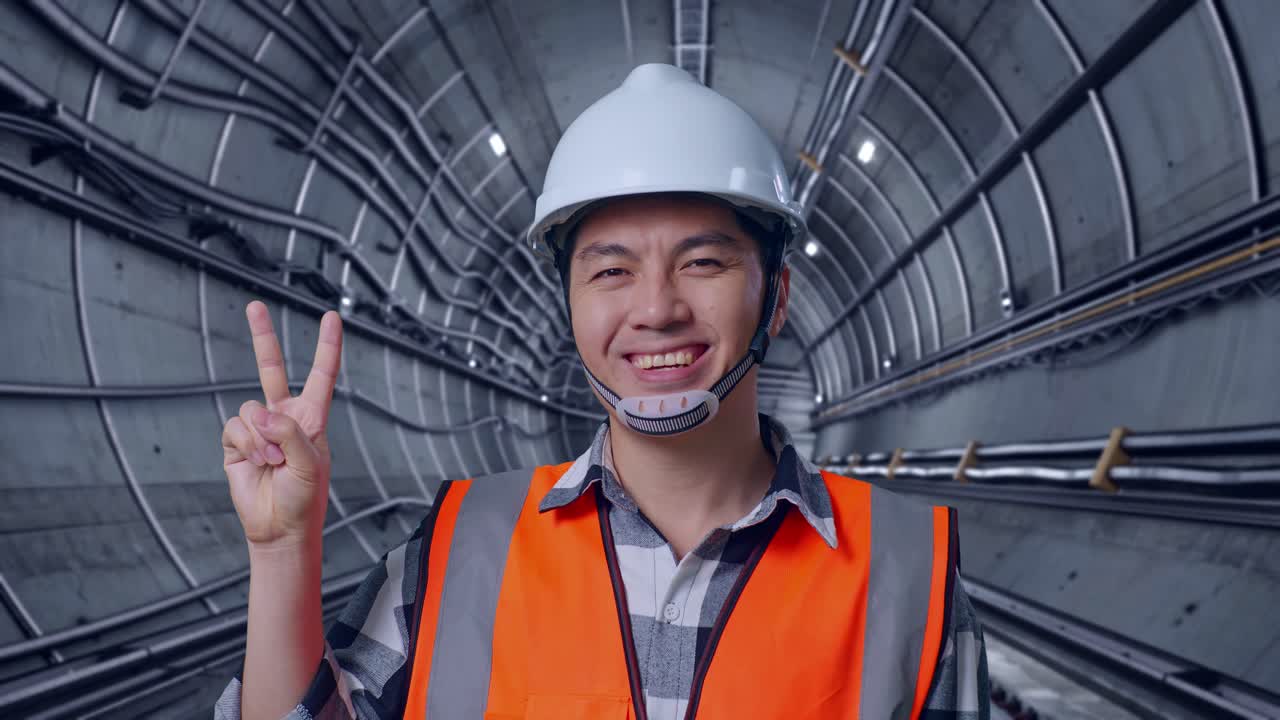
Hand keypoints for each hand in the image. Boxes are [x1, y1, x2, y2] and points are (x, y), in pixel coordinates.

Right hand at [221, 301, 341, 549]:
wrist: (279, 527)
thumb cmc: (304, 498)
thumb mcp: (309, 463)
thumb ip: (289, 433)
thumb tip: (260, 414)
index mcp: (311, 417)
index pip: (321, 374)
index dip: (327, 346)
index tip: (332, 317)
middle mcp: (283, 416)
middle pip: (270, 368)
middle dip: (262, 336)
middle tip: (255, 305)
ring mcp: (258, 429)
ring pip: (250, 409)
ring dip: (262, 439)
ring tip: (273, 462)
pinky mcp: (237, 443)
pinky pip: (235, 427)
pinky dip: (248, 446)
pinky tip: (258, 464)